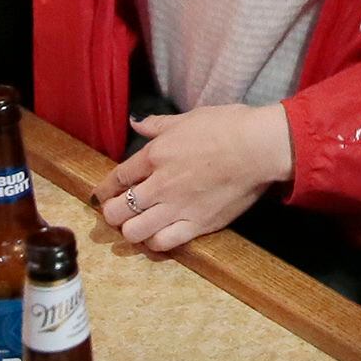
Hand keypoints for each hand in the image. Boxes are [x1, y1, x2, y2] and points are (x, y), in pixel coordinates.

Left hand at [95, 104, 293, 252]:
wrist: (258, 148)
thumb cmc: (227, 126)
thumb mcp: (188, 118)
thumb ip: (158, 125)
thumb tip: (136, 123)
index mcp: (155, 155)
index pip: (117, 177)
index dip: (105, 188)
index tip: (102, 194)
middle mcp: (159, 184)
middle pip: (116, 210)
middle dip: (111, 212)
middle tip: (117, 211)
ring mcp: (177, 207)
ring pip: (133, 232)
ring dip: (130, 230)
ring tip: (136, 226)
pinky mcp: (197, 224)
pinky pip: (163, 243)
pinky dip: (155, 242)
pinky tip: (158, 235)